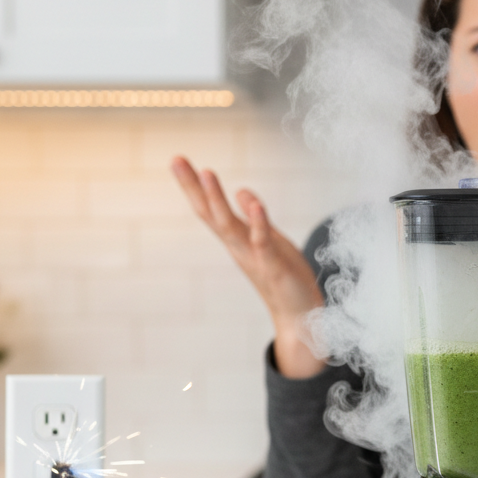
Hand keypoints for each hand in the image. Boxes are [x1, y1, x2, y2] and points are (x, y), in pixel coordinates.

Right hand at [171, 156, 325, 377]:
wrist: (301, 317)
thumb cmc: (286, 278)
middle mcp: (240, 249)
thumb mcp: (271, 241)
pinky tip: (254, 204)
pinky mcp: (275, 267)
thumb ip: (256, 219)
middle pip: (212, 215)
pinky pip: (264, 243)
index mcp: (238, 241)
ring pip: (230, 227)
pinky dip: (259, 224)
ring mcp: (255, 258)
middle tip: (176, 160)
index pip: (212, 210)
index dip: (195, 187)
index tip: (178, 160)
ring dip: (218, 200)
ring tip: (206, 172)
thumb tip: (242, 191)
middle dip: (194, 188)